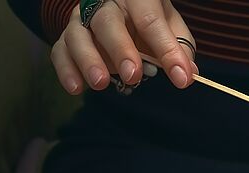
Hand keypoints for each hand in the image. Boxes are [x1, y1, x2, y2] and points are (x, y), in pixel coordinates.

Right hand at [51, 0, 195, 94]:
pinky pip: (60, 51)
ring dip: (88, 60)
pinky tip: (77, 88)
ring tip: (101, 83)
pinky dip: (66, 70)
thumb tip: (188, 72)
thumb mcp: (170, 26)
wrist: (120, 10)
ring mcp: (82, 19)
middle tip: (132, 75)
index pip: (150, 19)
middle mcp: (105, 2)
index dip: (166, 49)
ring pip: (78, 35)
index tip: (181, 77)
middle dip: (120, 49)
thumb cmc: (148, 19)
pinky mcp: (67, 37)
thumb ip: (179, 48)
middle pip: (108, 22)